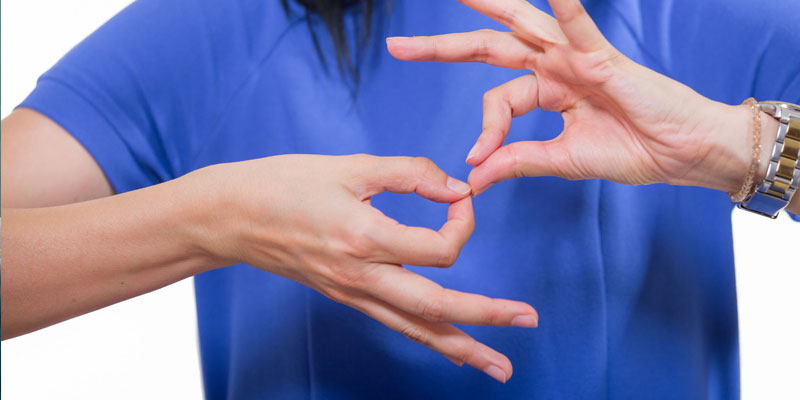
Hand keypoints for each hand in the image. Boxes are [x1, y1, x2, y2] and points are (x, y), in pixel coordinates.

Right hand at [190, 154, 537, 381]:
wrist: (233, 216)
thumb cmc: (286, 183)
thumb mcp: (351, 165)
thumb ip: (410, 173)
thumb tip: (456, 188)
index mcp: (365, 237)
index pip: (440, 246)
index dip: (464, 221)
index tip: (459, 196)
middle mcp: (362, 276)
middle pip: (438, 307)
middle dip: (487, 316)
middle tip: (528, 321)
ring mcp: (353, 293)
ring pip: (417, 329)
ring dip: (463, 347)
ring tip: (500, 367)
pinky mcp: (347, 297)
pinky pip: (395, 324)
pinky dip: (428, 339)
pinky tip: (451, 350)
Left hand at [387, 0, 758, 194]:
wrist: (682, 154)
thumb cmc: (633, 152)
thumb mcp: (561, 161)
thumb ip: (517, 161)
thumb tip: (473, 177)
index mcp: (546, 89)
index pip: (496, 102)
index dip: (482, 131)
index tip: (478, 162)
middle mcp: (554, 66)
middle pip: (488, 49)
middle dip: (442, 47)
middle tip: (398, 48)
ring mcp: (575, 57)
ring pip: (520, 25)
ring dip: (487, 6)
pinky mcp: (602, 59)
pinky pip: (577, 26)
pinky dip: (562, 7)